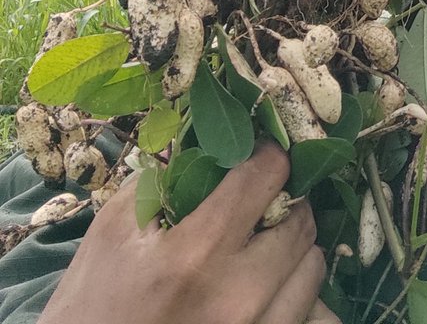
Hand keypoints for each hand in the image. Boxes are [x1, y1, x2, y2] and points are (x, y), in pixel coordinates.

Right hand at [39, 143, 327, 323]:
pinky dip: (294, 288)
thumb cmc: (91, 306)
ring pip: (311, 265)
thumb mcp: (111, 233)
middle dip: (284, 199)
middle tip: (262, 199)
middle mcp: (238, 292)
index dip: (267, 154)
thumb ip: (160, 180)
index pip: (267, 175)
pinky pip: (309, 312)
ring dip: (293, 245)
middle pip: (299, 220)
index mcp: (197, 251)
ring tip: (263, 242)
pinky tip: (269, 282)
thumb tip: (201, 145)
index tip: (258, 152)